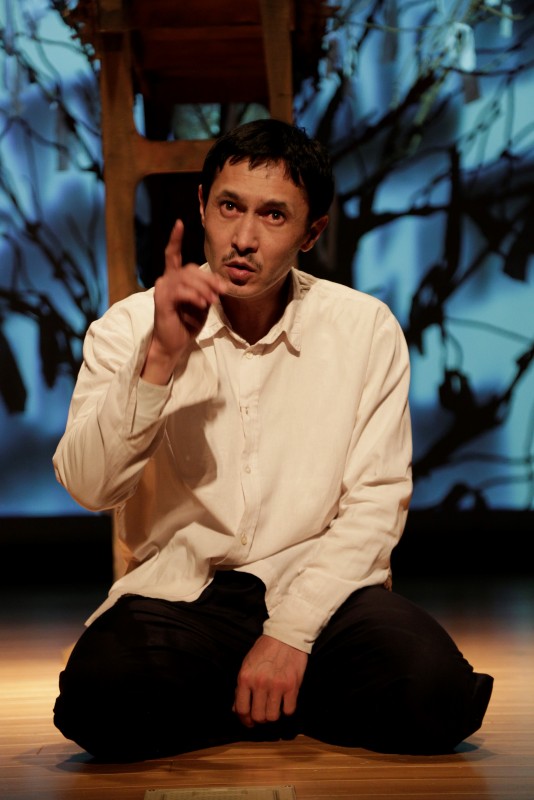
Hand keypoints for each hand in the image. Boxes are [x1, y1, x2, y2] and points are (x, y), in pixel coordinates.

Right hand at [141, 219, 225, 383]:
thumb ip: (208, 291)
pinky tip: (202, 304)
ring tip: (212, 301)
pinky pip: (180, 292)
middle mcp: (165, 280)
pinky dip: (194, 296)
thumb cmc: (186, 324)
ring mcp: (161, 290)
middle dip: (209, 280)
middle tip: (221, 292)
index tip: (178, 223)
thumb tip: (221, 284)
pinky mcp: (161, 301)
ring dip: (204, 289)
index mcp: (174, 279)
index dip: (174, 239)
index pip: (171, 254)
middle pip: (190, 269)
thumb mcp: (201, 304)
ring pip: (186, 279)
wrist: (173, 344)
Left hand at [233, 635, 307, 727]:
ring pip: (273, 716)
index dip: (245, 720)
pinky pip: (289, 710)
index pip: (241, 709)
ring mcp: (277, 685)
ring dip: (273, 715)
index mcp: (245, 677)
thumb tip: (236, 709)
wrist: (285, 635)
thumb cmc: (265, 649)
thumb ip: (241, 687)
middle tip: (262, 714)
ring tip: (273, 707)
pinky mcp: (292, 686)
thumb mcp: (247, 665)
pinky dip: (286, 710)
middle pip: (258, 716)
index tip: (249, 722)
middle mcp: (260, 683)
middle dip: (259, 719)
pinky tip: (285, 702)